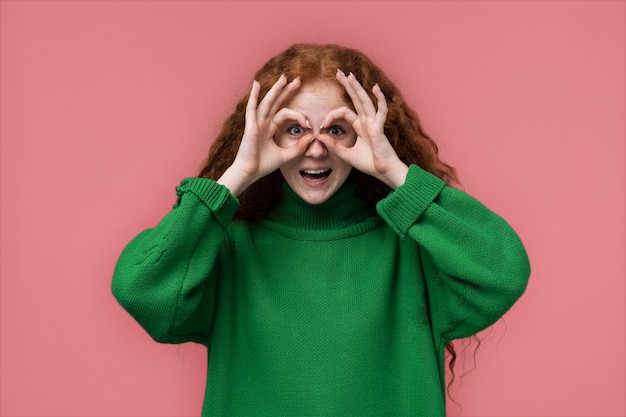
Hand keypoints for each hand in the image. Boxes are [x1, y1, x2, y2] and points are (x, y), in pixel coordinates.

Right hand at [218, 75, 310, 195]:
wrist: (250, 173)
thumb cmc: (263, 165)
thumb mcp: (286, 155)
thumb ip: (298, 148)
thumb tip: (312, 138)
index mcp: (269, 128)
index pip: (285, 113)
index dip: (298, 115)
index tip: (308, 123)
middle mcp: (263, 123)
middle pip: (276, 102)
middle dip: (286, 91)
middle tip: (297, 80)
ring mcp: (256, 123)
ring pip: (267, 102)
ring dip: (275, 90)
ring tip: (284, 78)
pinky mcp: (251, 126)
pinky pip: (252, 108)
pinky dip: (254, 96)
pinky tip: (256, 84)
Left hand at [316, 70, 408, 188]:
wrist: (383, 172)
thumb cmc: (369, 163)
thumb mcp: (346, 155)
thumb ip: (333, 146)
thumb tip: (319, 137)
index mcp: (360, 126)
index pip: (344, 112)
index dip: (331, 115)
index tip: (322, 124)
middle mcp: (367, 121)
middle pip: (356, 99)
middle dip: (348, 85)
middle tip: (339, 72)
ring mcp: (374, 123)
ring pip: (365, 101)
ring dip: (357, 88)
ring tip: (349, 75)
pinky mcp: (379, 128)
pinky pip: (381, 110)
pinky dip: (380, 99)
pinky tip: (375, 88)